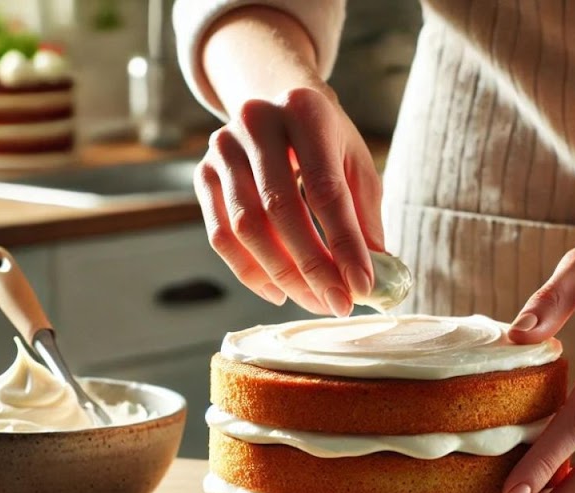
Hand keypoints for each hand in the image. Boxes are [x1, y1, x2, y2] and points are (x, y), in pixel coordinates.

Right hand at [193, 84, 382, 316]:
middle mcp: (256, 121)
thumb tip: (372, 279)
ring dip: (282, 275)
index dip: (344, 244)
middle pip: (281, 210)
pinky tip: (279, 292)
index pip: (325, 190)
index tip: (361, 287)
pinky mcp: (202, 173)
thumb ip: (365, 217)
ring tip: (314, 300)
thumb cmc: (327, 142)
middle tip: (337, 304)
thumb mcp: (356, 165)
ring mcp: (222, 147)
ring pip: (246, 227)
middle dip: (312, 267)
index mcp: (305, 111)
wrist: (278, 107)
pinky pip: (221, 236)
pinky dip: (250, 272)